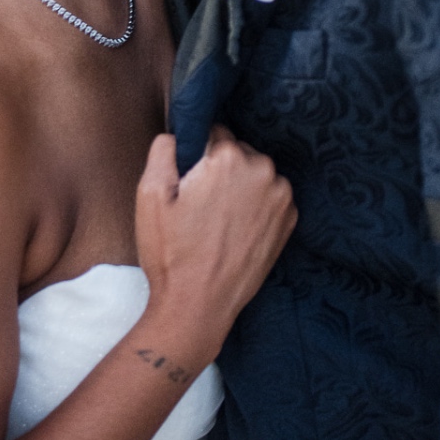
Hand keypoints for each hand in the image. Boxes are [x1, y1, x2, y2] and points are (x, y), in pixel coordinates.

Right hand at [134, 126, 296, 367]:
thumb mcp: (150, 194)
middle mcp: (264, 171)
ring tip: (217, 221)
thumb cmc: (171, 252)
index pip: (214, 133)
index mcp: (231, 158)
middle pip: (239, 153)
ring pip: (256, 175)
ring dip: (240, 188)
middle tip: (200, 205)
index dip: (197, 156)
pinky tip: (235, 230)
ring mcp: (282, 198)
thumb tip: (177, 133)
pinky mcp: (289, 222)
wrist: (198, 306)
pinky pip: (270, 198)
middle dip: (221, 170)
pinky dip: (256, 206)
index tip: (188, 183)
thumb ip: (163, 149)